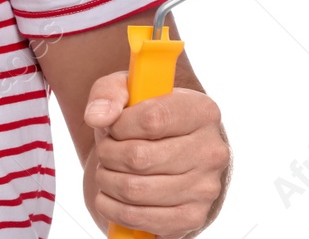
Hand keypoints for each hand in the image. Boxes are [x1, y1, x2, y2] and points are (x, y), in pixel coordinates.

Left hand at [85, 71, 229, 237]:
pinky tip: (110, 194)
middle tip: (106, 150)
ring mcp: (205, 188)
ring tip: (108, 170)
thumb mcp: (127, 90)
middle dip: (107, 154)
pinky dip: (112, 207)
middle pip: (138, 157)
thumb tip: (97, 117)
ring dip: (107, 180)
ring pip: (134, 189)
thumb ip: (108, 94)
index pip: (151, 120)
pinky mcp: (192, 217)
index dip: (119, 125)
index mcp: (201, 112)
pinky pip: (138, 218)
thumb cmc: (145, 117)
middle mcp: (212, 151)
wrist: (169, 153)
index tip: (112, 126)